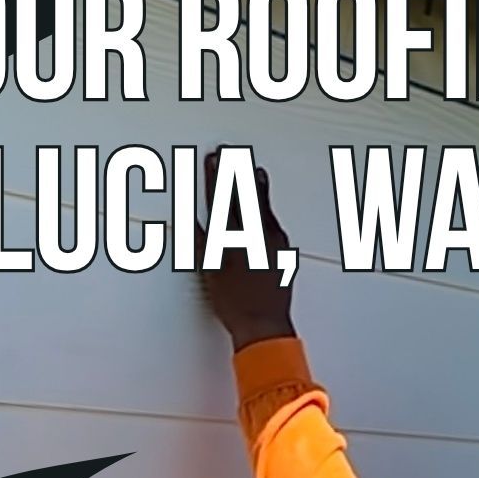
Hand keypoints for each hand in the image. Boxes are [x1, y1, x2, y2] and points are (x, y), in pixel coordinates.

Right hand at [193, 146, 296, 349]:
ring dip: (256, 185)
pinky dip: (266, 207)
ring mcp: (274, 242)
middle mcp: (257, 235)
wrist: (265, 325)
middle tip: (232, 152)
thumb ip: (203, 245)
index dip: (216, 176)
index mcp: (234, 238)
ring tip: (254, 168)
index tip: (212, 158)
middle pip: (245, 195)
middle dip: (236, 172)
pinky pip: (273, 220)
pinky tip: (266, 202)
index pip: (222, 198)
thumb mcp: (210, 274)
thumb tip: (194, 223)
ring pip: (263, 205)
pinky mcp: (284, 251)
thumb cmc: (235, 304)